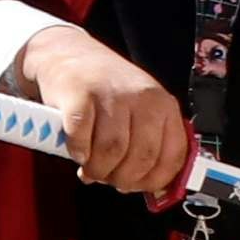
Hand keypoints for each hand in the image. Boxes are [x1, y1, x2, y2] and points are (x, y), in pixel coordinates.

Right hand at [12, 25, 199, 202]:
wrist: (66, 52)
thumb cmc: (105, 88)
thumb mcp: (138, 108)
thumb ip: (147, 143)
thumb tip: (147, 187)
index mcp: (164, 105)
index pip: (173, 155)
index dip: (155, 180)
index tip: (139, 187)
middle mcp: (142, 99)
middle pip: (141, 157)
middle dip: (124, 179)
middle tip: (110, 180)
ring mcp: (110, 96)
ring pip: (112, 152)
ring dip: (99, 169)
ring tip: (91, 169)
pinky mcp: (79, 96)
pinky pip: (81, 138)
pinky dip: (78, 152)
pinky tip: (77, 151)